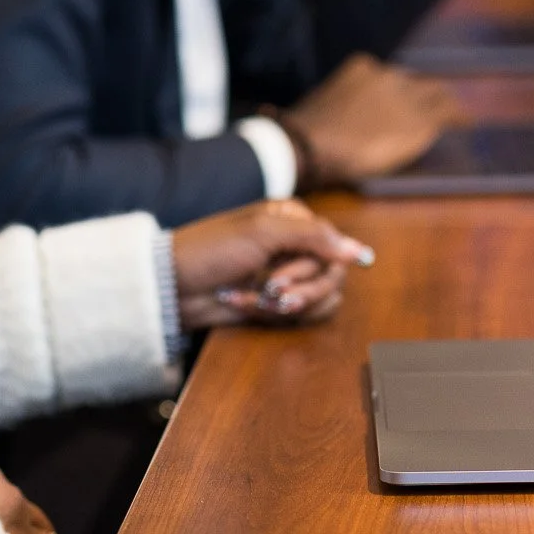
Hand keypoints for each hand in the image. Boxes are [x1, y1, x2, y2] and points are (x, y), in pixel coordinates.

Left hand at [170, 198, 375, 328]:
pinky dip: (274, 314)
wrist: (174, 285)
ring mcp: (286, 275)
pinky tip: (247, 304)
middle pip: (332, 276)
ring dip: (289, 304)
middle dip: (302, 289)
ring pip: (321, 298)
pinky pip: (300, 314)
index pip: (335, 246)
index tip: (284, 274)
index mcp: (294, 219)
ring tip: (259, 301)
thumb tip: (359, 251)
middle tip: (271, 291)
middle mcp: (295, 245)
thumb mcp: (264, 233)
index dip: (317, 265)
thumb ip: (316, 238)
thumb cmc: (212, 249)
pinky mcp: (276, 302)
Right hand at [280, 52, 458, 186]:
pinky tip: (466, 123)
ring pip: (435, 94)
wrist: (314, 144)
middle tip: (430, 106)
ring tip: (453, 112)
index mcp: (362, 67)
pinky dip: (457, 117)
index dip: (395, 91)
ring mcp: (406, 96)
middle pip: (415, 81)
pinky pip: (447, 113)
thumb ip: (339, 106)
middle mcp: (388, 75)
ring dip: (443, 103)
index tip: (395, 102)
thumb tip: (331, 121)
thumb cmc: (306, 134)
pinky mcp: (420, 120)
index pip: (387, 76)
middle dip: (422, 93)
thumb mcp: (322, 108)